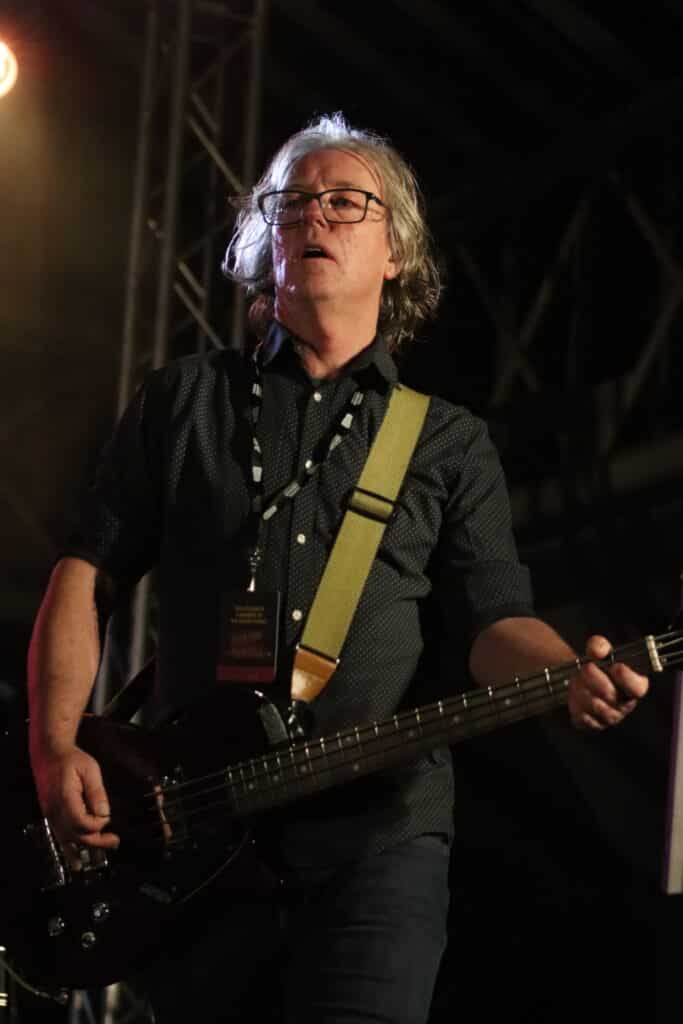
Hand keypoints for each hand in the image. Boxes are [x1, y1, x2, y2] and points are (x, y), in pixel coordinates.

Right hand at [32, 745, 119, 868]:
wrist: (49, 755)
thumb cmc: (72, 759)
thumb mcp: (90, 769)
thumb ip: (97, 792)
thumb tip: (104, 813)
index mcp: (65, 798)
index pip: (82, 822)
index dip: (97, 824)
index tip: (106, 816)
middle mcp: (55, 811)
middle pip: (76, 835)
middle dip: (97, 841)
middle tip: (115, 842)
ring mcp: (51, 815)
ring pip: (68, 839)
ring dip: (85, 847)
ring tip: (102, 854)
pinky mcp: (51, 816)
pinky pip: (60, 836)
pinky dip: (69, 849)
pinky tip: (77, 862)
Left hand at [568, 634, 648, 730]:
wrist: (581, 680)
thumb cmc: (597, 665)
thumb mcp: (599, 650)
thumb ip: (600, 646)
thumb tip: (598, 652)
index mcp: (635, 686)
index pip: (638, 688)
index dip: (626, 677)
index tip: (614, 666)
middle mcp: (626, 705)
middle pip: (610, 694)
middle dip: (592, 677)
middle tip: (584, 668)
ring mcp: (611, 718)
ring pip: (594, 705)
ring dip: (580, 689)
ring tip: (576, 680)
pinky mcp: (594, 726)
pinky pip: (582, 717)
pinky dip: (574, 703)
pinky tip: (574, 694)